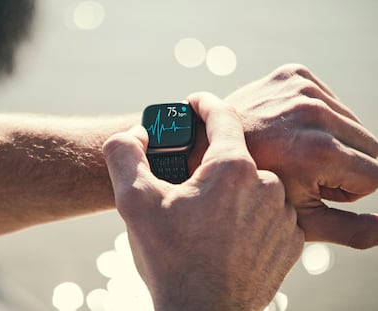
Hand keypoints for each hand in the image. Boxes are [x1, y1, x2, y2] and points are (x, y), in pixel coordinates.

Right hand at [103, 93, 303, 310]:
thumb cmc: (170, 259)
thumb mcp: (133, 201)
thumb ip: (125, 153)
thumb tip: (136, 132)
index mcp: (231, 169)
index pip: (223, 116)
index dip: (205, 104)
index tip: (195, 102)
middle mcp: (266, 185)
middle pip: (235, 157)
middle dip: (210, 163)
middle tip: (188, 184)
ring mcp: (283, 215)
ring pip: (253, 185)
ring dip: (230, 191)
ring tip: (206, 217)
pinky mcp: (291, 240)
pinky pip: (269, 212)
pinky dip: (249, 214)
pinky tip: (228, 233)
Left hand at [225, 63, 377, 248]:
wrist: (204, 145)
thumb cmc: (249, 188)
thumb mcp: (298, 217)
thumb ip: (351, 228)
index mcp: (319, 152)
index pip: (375, 175)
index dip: (347, 188)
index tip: (316, 186)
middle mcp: (315, 113)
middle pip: (370, 147)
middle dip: (345, 166)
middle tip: (304, 170)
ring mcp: (303, 89)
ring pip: (353, 124)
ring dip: (336, 142)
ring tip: (296, 150)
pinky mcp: (295, 74)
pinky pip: (332, 102)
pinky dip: (321, 120)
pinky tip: (292, 130)